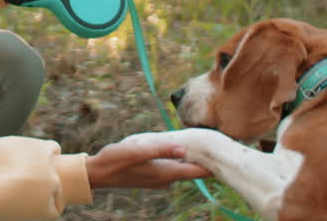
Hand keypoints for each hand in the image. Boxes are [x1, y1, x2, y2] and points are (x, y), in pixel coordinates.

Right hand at [85, 133, 212, 189]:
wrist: (98, 173)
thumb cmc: (116, 160)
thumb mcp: (138, 151)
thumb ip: (160, 150)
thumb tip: (184, 149)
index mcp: (165, 173)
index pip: (196, 171)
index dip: (212, 165)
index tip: (228, 157)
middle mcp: (165, 178)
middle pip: (192, 170)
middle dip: (206, 161)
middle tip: (224, 148)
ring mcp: (158, 177)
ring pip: (183, 168)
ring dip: (194, 160)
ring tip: (208, 148)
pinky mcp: (152, 173)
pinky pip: (173, 167)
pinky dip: (182, 160)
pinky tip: (183, 150)